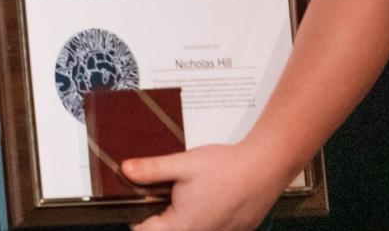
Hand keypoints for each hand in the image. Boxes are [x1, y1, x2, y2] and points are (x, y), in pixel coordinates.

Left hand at [123, 143, 288, 230]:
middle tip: (165, 195)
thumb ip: (152, 170)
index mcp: (183, 226)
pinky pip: (209, 230)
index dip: (138, 221)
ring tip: (188, 197)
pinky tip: (207, 201)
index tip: (138, 206)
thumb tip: (125, 170)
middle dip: (161, 219)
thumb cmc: (224, 167)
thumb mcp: (182, 164)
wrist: (264, 169)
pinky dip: (202, 220)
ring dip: (182, 220)